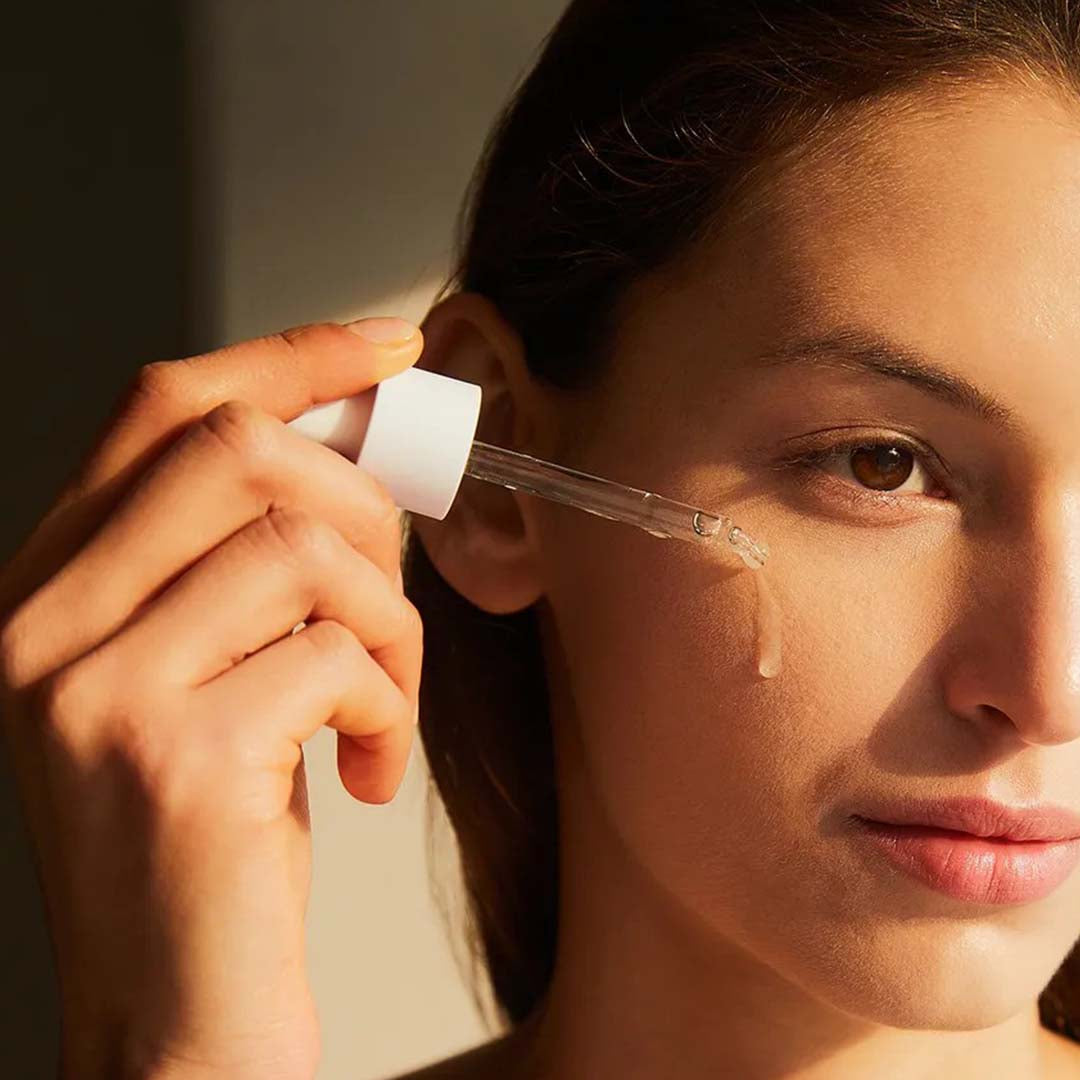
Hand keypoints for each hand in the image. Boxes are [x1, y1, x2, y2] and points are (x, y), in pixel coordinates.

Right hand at [0, 318, 425, 1078]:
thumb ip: (243, 563)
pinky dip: (388, 702)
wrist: (177, 1023)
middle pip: (243, 451)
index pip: (164, 408)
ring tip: (383, 703)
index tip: (386, 348)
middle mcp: (42, 624)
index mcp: (50, 589)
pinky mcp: (175, 757)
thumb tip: (353, 444)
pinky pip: (337, 651)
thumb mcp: (208, 678)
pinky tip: (367, 770)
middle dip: (365, 508)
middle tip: (391, 598)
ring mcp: (95, 688)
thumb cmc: (210, 847)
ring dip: (390, 622)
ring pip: (306, 547)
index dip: (290, 357)